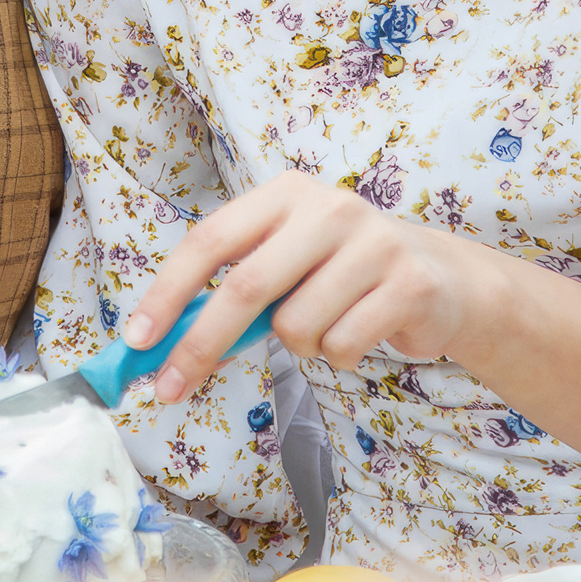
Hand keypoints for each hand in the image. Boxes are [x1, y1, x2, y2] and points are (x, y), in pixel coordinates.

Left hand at [121, 170, 497, 402]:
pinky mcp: (408, 284)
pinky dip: (338, 356)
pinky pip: (341, 347)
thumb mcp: (287, 261)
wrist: (442, 278)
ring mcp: (373, 243)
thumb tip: (161, 340)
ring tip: (326, 326)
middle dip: (200, 345)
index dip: (168, 292)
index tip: (138, 339)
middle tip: (169, 388)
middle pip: (245, 288)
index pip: (211, 240)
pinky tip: (361, 331)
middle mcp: (328, 207)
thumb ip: (234, 287)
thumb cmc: (342, 273)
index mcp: (285, 193)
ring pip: (296, 327)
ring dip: (298, 347)